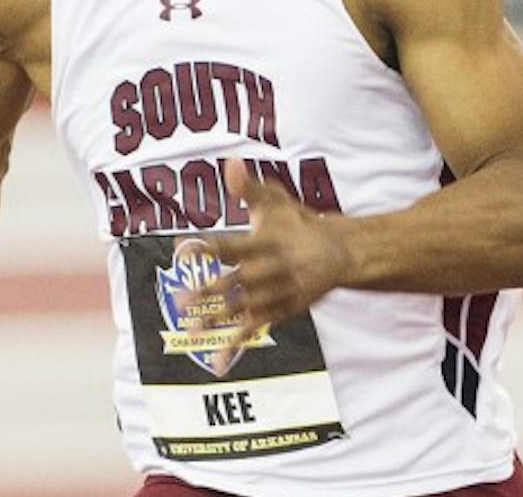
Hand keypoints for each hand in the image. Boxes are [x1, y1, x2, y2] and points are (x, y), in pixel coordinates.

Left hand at [194, 159, 353, 372]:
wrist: (340, 252)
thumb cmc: (297, 223)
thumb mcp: (277, 202)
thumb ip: (249, 188)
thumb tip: (229, 163)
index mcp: (267, 241)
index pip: (233, 245)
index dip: (208, 248)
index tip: (183, 250)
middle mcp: (273, 269)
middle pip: (238, 282)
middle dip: (211, 291)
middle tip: (182, 299)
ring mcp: (279, 293)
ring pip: (245, 308)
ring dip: (218, 320)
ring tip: (189, 330)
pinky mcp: (284, 311)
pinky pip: (258, 328)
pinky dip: (237, 343)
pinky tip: (215, 359)